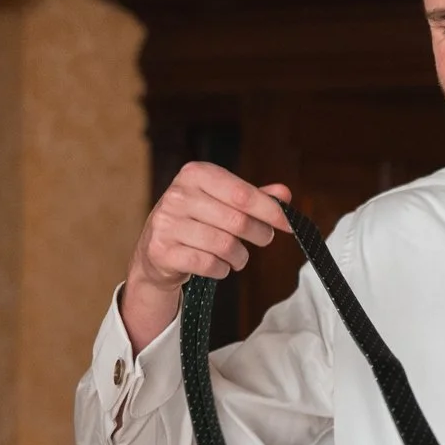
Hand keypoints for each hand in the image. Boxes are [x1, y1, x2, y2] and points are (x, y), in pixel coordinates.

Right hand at [121, 163, 292, 350]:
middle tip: (264, 239)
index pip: (243, 194)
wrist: (154, 250)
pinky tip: (220, 266)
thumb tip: (284, 194)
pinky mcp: (162, 251)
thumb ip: (253, 197)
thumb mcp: (222, 201)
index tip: (290, 224)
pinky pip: (208, 264)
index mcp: (195, 174)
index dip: (271, 211)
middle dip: (259, 234)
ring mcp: (166, 223)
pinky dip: (222, 269)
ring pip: (224, 245)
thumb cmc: (196, 221)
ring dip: (240, 256)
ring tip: (238, 256)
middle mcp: (177, 195)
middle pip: (237, 221)